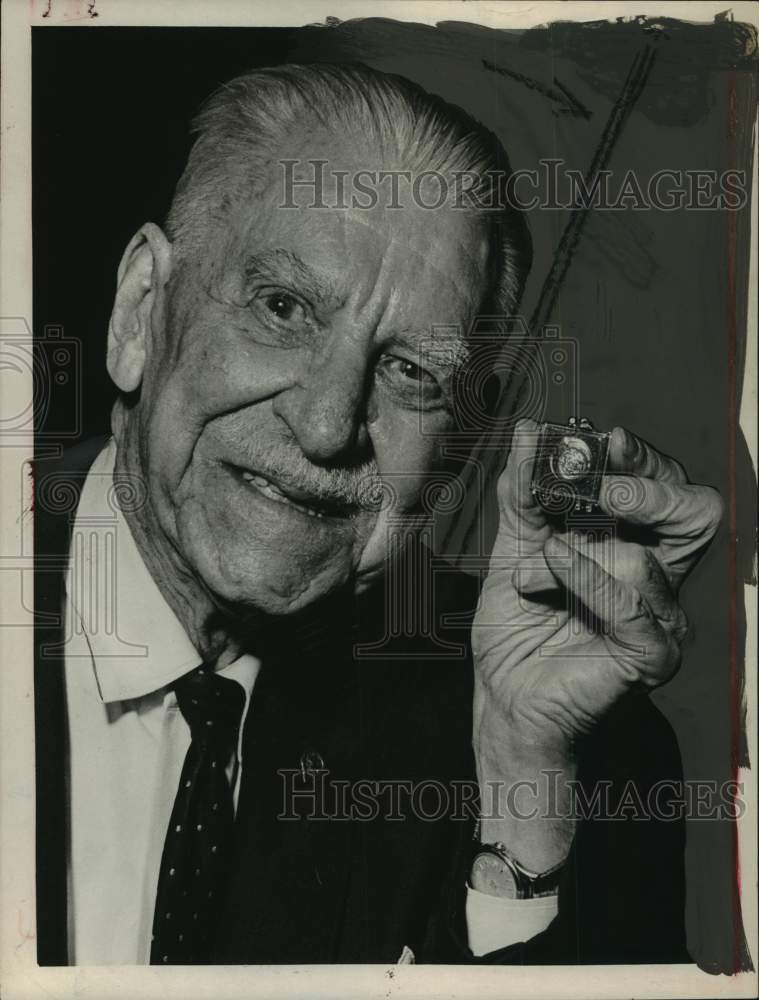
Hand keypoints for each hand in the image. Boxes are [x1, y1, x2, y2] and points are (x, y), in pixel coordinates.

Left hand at [471, 418, 722, 867]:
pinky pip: (632, 606)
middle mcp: (657, 577)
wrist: (503, 694)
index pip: (665, 488)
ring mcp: (660, 619)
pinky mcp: (649, 656)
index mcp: (633, 543)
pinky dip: (588, 577)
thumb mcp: (513, 546)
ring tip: (530, 572)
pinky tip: (551, 566)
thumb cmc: (516, 625)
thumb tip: (530, 434)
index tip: (603, 438)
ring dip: (567, 553)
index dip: (642, 459)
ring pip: (640, 557)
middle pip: (695, 513)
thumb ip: (523, 494)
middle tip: (599, 483)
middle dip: (649, 486)